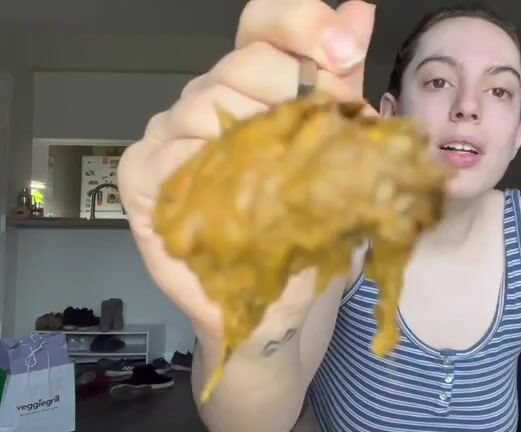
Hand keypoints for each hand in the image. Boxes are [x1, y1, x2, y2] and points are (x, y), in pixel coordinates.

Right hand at [117, 0, 375, 342]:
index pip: (264, 24)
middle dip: (294, 100)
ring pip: (207, 104)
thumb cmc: (309, 223)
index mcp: (258, 83)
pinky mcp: (143, 172)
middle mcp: (210, 95)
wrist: (279, 300)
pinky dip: (209, 175)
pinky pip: (173, 155)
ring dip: (255, 147)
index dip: (300, 23)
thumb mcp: (338, 153)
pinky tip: (232, 201)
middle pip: (244, 63)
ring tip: (279, 190)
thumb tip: (358, 9)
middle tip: (319, 152)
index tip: (342, 49)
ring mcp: (171, 131)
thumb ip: (342, 83)